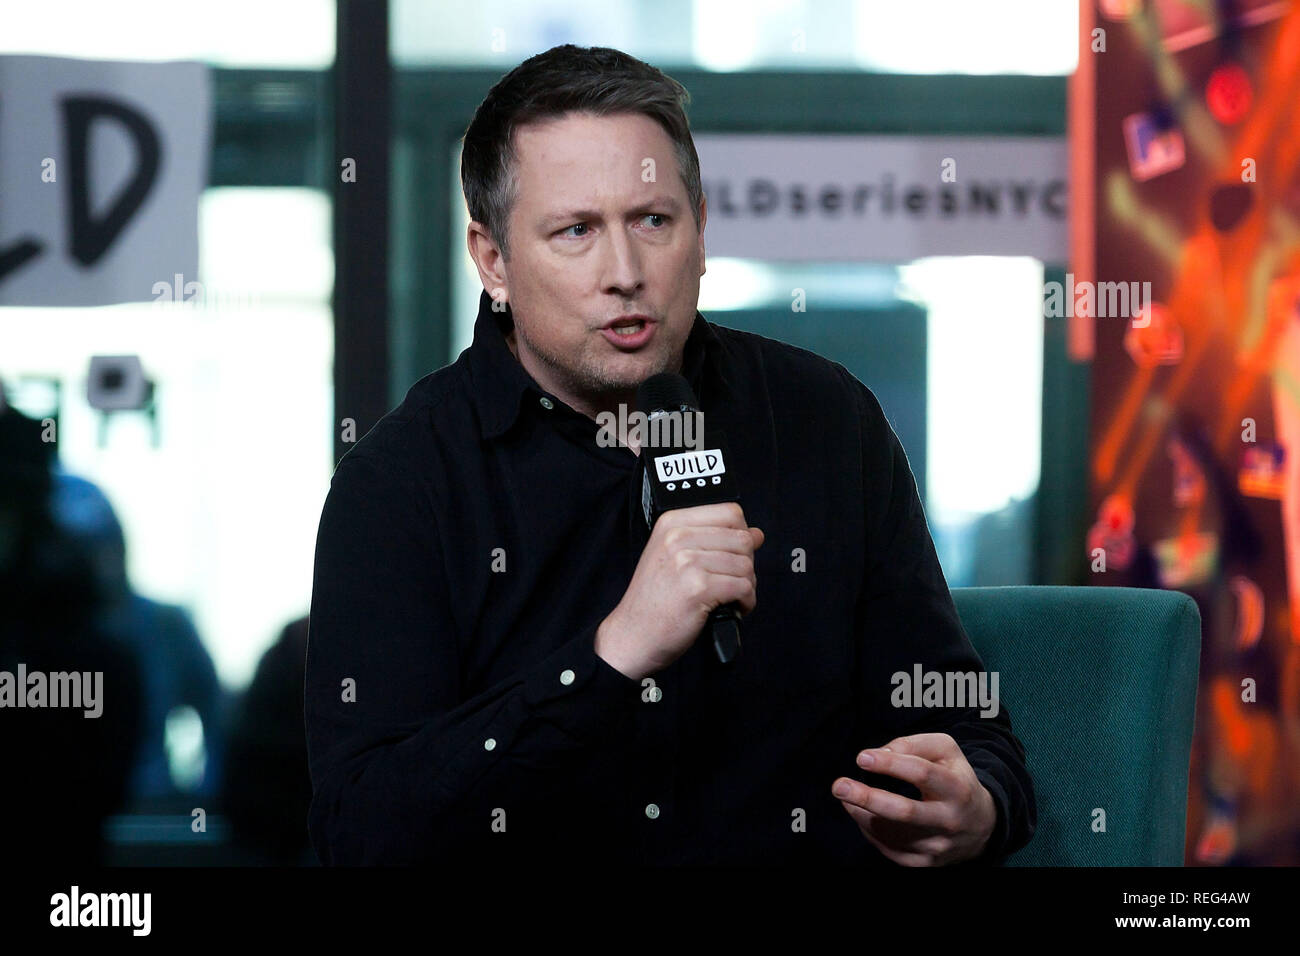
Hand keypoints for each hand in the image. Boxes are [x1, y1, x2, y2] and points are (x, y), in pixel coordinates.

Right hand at [595, 502, 763, 680]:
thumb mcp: (674, 557)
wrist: (633, 635)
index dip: (741, 534)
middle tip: (732, 582)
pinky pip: (744, 587)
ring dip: (747, 586)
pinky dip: (745, 602)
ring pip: (746, 565)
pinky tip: (731, 608)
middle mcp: (678, 537)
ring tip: (729, 598)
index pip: (730, 512)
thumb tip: (756, 534)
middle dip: (746, 564)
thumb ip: (713, 540)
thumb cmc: (655, 600)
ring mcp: (687, 562)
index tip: (735, 554)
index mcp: (672, 523)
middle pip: (742, 539)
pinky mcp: (699, 588)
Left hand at [832, 732, 996, 865]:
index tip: (862, 757)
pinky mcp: (926, 863)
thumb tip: (880, 753)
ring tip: (845, 796)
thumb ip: (914, 744)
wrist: (981, 825)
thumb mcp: (945, 751)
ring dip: (860, 814)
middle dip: (868, 798)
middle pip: (905, 812)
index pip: (922, 774)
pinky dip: (869, 831)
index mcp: (956, 788)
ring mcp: (937, 845)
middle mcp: (948, 820)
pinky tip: (860, 814)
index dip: (890, 765)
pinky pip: (890, 850)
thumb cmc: (955, 779)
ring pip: (891, 833)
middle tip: (838, 786)